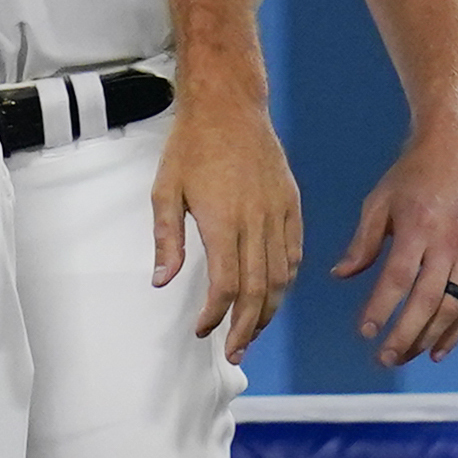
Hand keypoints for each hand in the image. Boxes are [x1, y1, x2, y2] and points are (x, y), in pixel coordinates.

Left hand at [153, 87, 302, 359]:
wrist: (228, 106)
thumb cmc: (191, 145)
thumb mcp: (165, 189)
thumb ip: (166, 239)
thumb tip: (162, 281)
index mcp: (223, 222)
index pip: (225, 285)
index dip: (216, 315)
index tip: (203, 330)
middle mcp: (257, 222)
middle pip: (258, 290)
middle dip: (246, 327)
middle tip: (235, 351)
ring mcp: (279, 213)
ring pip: (281, 276)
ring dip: (268, 310)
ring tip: (252, 331)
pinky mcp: (291, 204)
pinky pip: (294, 253)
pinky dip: (286, 280)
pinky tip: (274, 293)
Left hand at [336, 126, 457, 363]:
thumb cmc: (411, 177)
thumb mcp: (379, 201)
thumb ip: (363, 242)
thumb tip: (340, 275)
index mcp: (418, 227)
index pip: (398, 278)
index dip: (382, 308)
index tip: (366, 332)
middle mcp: (448, 243)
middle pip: (428, 301)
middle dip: (405, 334)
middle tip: (384, 358)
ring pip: (453, 308)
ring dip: (429, 339)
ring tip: (406, 356)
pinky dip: (457, 331)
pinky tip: (438, 350)